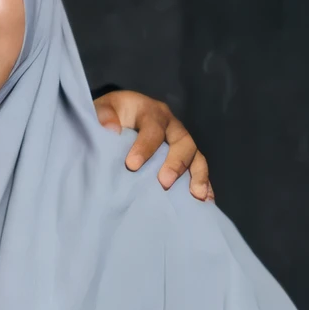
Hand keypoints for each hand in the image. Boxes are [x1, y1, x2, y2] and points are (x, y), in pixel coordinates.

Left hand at [92, 89, 211, 200]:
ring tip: (196, 195)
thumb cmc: (109, 116)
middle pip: (182, 140)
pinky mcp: (184, 156)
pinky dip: (204, 183)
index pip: (153, 127)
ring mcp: (180, 141)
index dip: (145, 146)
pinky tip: (206, 200)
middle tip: (164, 183)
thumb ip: (103, 115)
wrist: (117, 119)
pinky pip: (198, 168)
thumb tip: (111, 129)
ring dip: (198, 175)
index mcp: (150, 111)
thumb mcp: (102, 109)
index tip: (132, 165)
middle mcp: (170, 124)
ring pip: (195, 155)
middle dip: (176, 162)